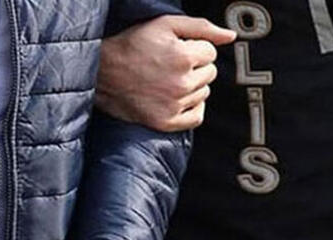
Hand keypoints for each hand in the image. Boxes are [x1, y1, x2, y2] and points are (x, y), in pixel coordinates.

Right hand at [96, 15, 236, 131]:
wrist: (102, 73)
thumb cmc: (131, 46)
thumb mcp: (164, 24)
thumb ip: (201, 27)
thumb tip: (230, 36)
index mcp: (183, 57)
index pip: (211, 53)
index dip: (195, 48)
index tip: (178, 50)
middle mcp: (181, 83)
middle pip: (210, 73)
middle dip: (195, 66)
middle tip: (171, 64)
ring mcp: (174, 105)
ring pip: (204, 93)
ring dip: (192, 86)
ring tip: (169, 79)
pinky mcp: (166, 122)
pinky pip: (196, 117)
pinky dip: (192, 107)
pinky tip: (179, 98)